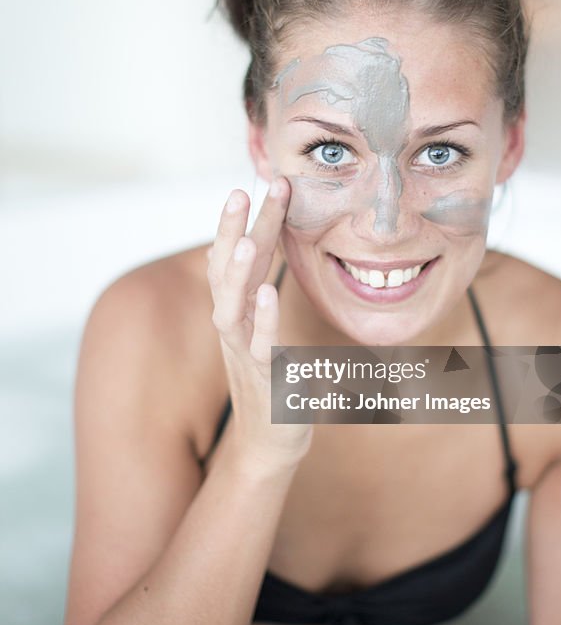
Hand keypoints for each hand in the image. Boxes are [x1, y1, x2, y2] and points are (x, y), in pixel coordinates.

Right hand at [207, 177, 312, 472]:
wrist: (268, 443)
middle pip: (226, 270)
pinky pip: (259, 347)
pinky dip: (263, 320)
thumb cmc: (270, 380)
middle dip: (233, 229)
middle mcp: (232, 325)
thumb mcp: (263, 328)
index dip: (249, 219)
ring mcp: (243, 352)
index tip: (266, 181)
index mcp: (238, 309)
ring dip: (238, 272)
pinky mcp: (262, 379)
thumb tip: (257, 252)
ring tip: (247, 238)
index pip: (239, 256)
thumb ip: (261, 291)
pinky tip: (270, 295)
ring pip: (230, 306)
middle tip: (244, 189)